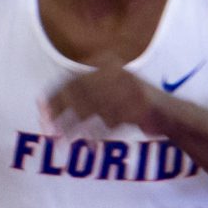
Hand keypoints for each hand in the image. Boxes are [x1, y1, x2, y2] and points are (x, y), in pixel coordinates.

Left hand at [47, 64, 164, 138]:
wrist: (167, 113)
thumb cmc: (127, 104)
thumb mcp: (101, 94)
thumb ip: (76, 97)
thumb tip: (42, 109)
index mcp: (107, 63)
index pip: (72, 79)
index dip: (54, 96)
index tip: (40, 113)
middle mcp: (117, 71)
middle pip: (79, 93)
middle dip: (60, 113)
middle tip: (47, 131)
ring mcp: (130, 86)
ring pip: (92, 108)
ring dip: (74, 127)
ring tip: (61, 141)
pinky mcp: (140, 104)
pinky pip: (111, 121)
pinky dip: (97, 134)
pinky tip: (89, 145)